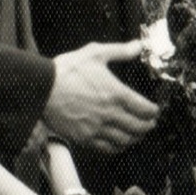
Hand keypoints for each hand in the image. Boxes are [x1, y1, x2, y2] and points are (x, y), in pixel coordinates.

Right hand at [44, 40, 159, 154]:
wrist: (41, 90)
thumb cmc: (66, 71)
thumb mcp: (95, 53)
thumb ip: (120, 51)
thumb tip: (138, 45)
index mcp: (115, 94)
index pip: (144, 108)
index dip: (153, 111)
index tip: (155, 110)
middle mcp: (109, 114)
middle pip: (138, 126)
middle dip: (148, 125)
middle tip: (151, 123)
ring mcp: (97, 128)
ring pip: (125, 140)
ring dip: (136, 138)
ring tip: (139, 134)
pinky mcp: (84, 138)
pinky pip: (108, 149)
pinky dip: (118, 148)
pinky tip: (120, 144)